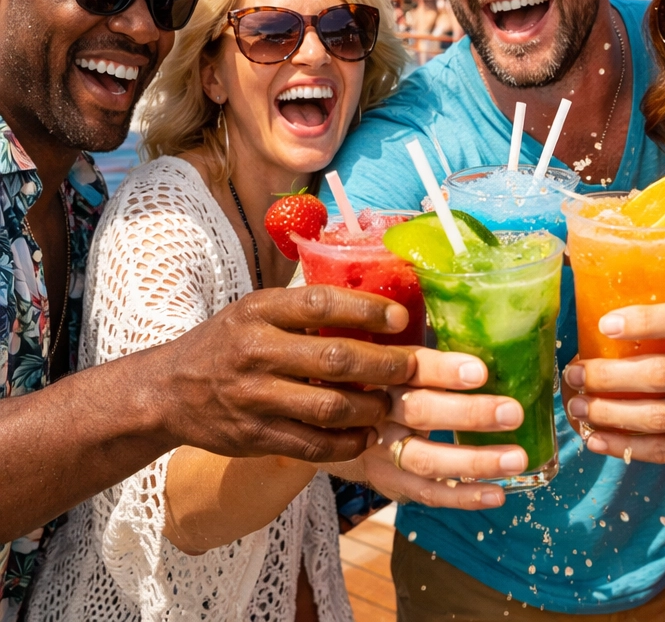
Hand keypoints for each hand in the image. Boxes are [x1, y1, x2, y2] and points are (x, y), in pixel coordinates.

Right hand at [147, 285, 417, 462]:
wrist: (168, 390)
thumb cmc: (229, 341)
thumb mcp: (257, 310)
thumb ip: (304, 309)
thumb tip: (374, 302)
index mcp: (260, 311)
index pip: (320, 303)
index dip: (365, 309)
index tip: (400, 317)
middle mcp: (256, 352)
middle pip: (333, 358)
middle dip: (383, 364)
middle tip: (412, 366)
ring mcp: (254, 398)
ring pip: (328, 407)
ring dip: (370, 407)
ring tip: (390, 403)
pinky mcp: (254, 437)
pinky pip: (312, 445)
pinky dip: (347, 443)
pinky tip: (366, 435)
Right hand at [326, 347, 527, 509]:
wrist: (328, 420)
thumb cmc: (381, 374)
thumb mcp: (390, 349)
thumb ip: (424, 339)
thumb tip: (481, 311)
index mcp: (383, 368)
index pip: (413, 367)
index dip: (445, 370)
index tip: (481, 371)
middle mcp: (378, 408)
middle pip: (422, 412)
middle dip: (470, 414)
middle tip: (514, 412)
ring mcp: (381, 449)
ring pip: (427, 459)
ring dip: (475, 460)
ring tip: (518, 457)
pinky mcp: (388, 481)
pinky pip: (427, 494)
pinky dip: (463, 497)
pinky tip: (498, 493)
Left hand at [563, 302, 664, 465]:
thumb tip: (603, 327)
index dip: (644, 321)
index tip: (604, 324)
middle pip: (662, 374)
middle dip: (609, 375)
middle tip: (575, 374)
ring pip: (659, 416)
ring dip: (610, 413)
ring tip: (579, 407)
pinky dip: (627, 446)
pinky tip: (598, 440)